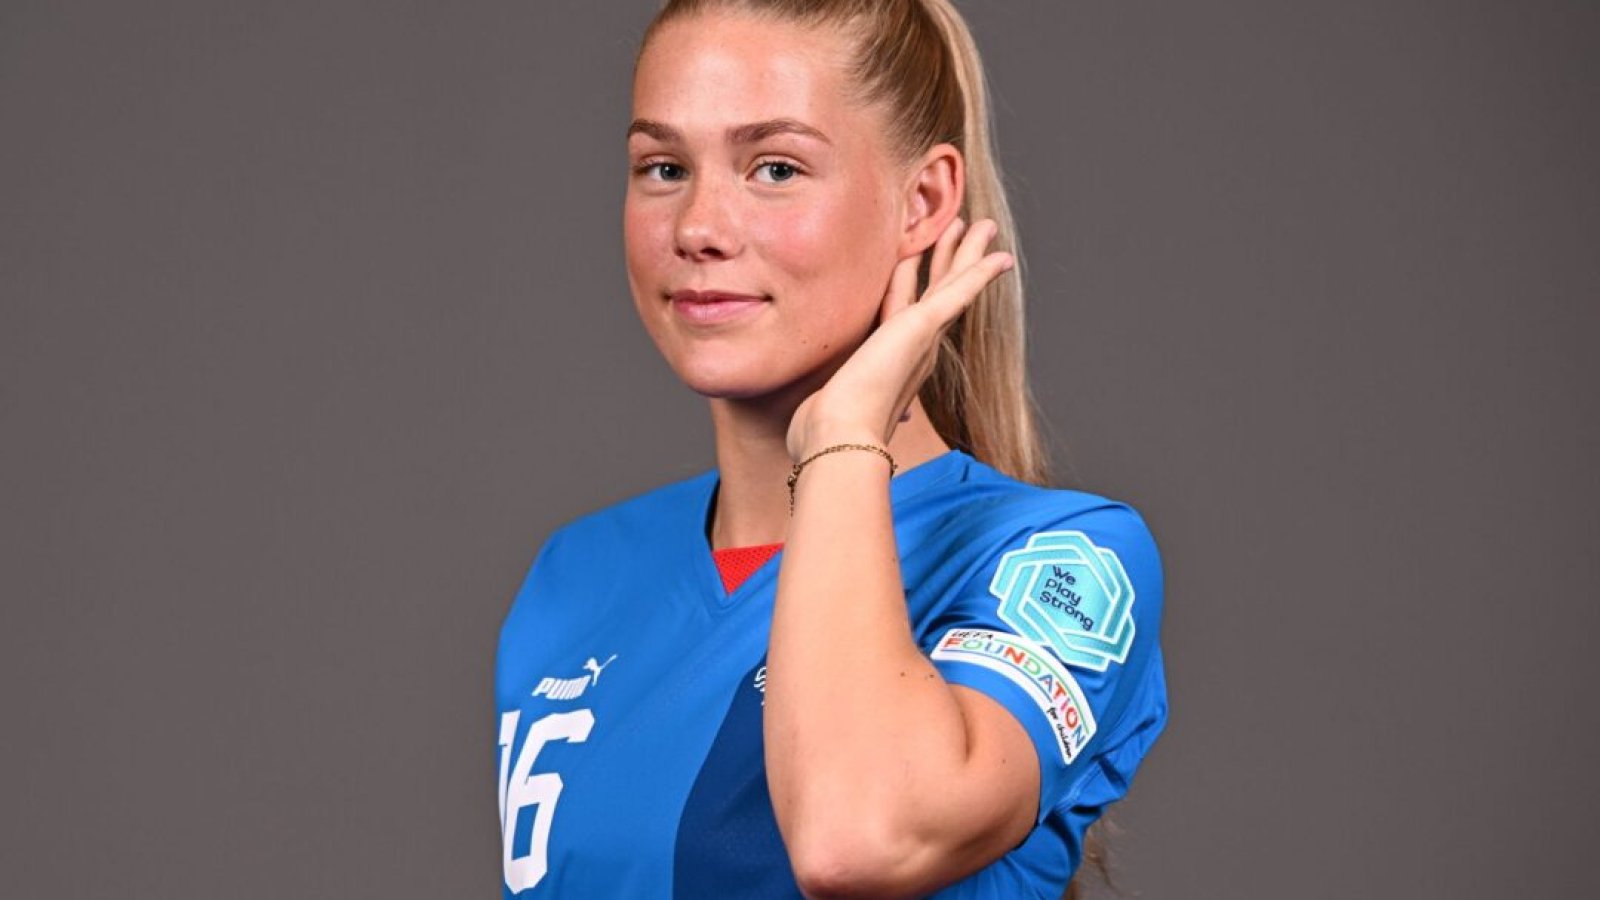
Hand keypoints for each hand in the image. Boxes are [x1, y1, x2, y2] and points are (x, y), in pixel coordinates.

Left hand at [785, 217, 1014, 462]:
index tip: (916, 260)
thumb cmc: (826, 430)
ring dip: (967, 254)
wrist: (838, 439)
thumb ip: (827, 396)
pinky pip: (959, 293)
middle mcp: (915, 350)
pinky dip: (980, 273)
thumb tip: (811, 414)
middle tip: (967, 233)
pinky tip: (1001, 258)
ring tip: (984, 226)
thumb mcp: (825, 399)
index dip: (913, 281)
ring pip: (952, 285)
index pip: (906, 308)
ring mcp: (922, 340)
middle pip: (938, 294)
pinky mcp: (922, 328)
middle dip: (950, 262)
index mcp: (893, 360)